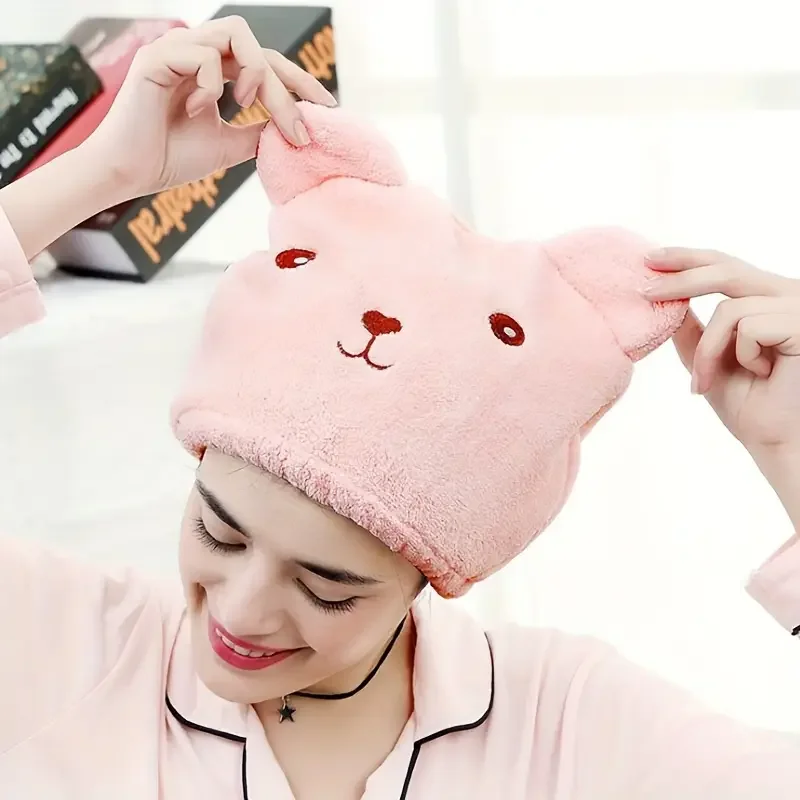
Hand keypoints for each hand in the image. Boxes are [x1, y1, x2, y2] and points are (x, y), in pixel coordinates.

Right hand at [84, 16, 336, 198]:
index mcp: (213, 70)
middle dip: (287, 85)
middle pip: (259, 48)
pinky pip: (204, 54)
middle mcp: (196, 52)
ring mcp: (176, 49)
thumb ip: (258, 131)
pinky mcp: (157, 57)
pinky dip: (213, 84)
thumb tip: (294, 129)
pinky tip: (199, 111)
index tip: (327, 106)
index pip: (266, 62)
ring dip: (254, 74)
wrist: (129, 174)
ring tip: (245, 106)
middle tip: (300, 126)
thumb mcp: (229, 144)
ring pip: (236, 35)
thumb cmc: (170, 158)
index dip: (299, 80)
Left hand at [644, 248, 799, 524]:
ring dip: (708, 352)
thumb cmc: (747, 404)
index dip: (687, 258)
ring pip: (728, 309)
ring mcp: (797, 306)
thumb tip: (662, 297)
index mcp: (766, 297)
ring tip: (708, 382)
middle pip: (726, 269)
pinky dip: (739, 356)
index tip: (649, 258)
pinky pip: (747, 327)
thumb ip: (689, 326)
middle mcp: (786, 294)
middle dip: (680, 279)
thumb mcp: (705, 356)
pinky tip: (763, 375)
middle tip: (644, 290)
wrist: (775, 441)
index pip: (724, 265)